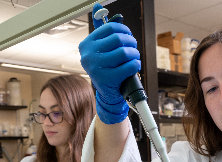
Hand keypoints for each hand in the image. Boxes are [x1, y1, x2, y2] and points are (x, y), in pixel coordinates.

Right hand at [79, 3, 140, 123]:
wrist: (107, 93)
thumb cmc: (107, 68)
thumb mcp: (103, 49)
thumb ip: (103, 29)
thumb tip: (98, 6)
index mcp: (86, 44)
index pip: (109, 28)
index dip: (124, 30)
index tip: (128, 36)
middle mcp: (88, 55)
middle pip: (118, 39)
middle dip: (131, 42)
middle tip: (134, 48)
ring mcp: (95, 68)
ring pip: (124, 52)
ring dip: (135, 54)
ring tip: (134, 57)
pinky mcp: (106, 79)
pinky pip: (129, 66)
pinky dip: (136, 65)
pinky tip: (134, 66)